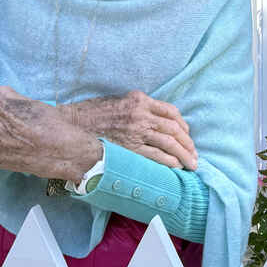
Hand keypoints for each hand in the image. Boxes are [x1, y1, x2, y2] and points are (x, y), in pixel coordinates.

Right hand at [60, 90, 197, 169]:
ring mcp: (136, 131)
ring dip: (183, 155)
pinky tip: (175, 167)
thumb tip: (154, 121)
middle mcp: (141, 114)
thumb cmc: (92, 115)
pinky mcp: (129, 148)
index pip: (171, 111)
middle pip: (174, 129)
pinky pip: (156, 156)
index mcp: (139, 100)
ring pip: (169, 143)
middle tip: (195, 155)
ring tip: (191, 165)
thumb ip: (137, 108)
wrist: (72, 126)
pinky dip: (169, 162)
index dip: (183, 125)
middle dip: (188, 143)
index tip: (187, 135)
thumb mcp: (118, 102)